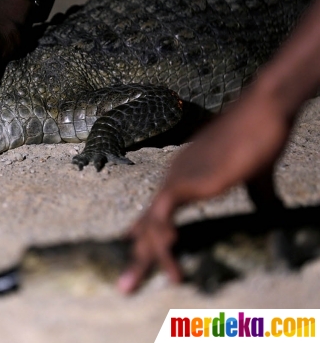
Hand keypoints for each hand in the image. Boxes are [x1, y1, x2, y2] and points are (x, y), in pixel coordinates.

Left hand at [118, 85, 293, 293]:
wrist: (264, 109)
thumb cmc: (258, 138)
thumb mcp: (253, 177)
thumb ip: (256, 197)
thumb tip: (270, 215)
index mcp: (182, 177)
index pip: (154, 212)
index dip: (143, 235)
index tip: (133, 255)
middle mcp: (173, 178)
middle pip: (146, 222)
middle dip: (137, 256)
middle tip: (125, 286)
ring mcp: (179, 177)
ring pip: (152, 220)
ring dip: (148, 253)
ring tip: (141, 281)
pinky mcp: (192, 177)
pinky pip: (165, 206)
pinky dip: (160, 227)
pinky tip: (165, 245)